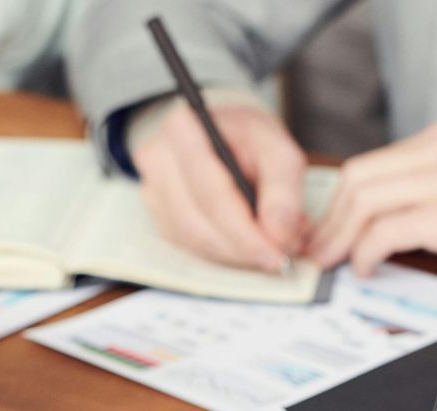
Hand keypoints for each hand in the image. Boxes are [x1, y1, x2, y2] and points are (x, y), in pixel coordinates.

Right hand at [131, 99, 306, 270]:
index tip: (276, 252)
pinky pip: (189, 246)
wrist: (227, 138)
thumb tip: (277, 233)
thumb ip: (283, 188)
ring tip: (268, 245)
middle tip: (280, 256)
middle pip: (198, 222)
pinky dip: (221, 251)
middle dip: (243, 247)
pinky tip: (244, 242)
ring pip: (192, 240)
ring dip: (234, 252)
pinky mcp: (157, 215)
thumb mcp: (277, 147)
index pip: (211, 193)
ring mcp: (152, 189)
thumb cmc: (248, 138)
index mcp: (185, 130)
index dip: (245, 232)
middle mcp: (158, 158)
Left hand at [305, 122, 436, 276]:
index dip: (337, 202)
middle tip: (318, 249)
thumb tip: (371, 217)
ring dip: (339, 238)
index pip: (369, 165)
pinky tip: (366, 267)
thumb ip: (426, 189)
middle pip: (358, 179)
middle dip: (330, 219)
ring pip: (363, 202)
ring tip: (335, 261)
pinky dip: (363, 253)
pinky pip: (383, 232)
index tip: (324, 228)